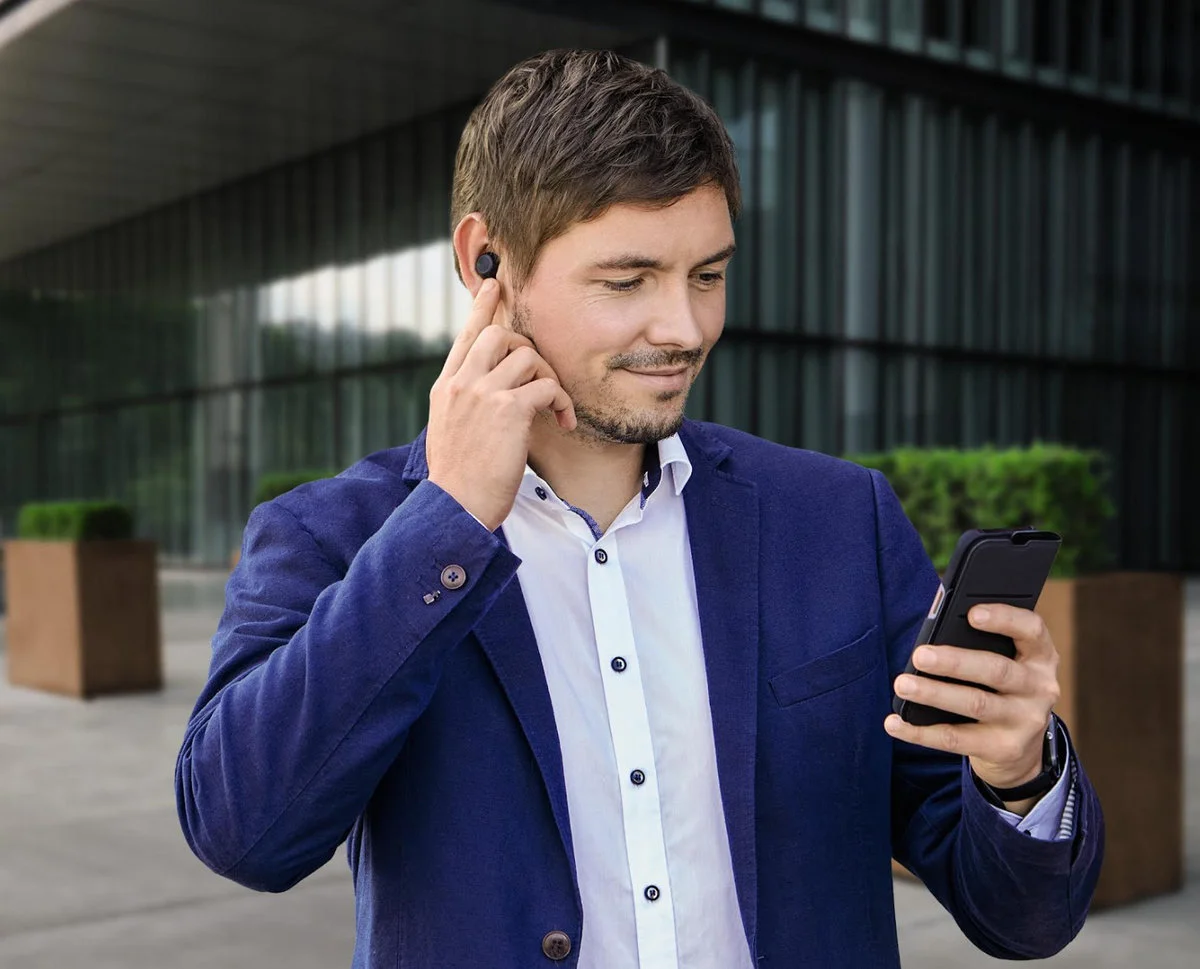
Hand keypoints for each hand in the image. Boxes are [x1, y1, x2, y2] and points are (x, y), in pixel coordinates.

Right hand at [426, 279, 575, 530]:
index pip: (466, 336)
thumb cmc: (458, 479)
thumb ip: (465, 404)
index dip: (482, 308)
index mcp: (446, 388)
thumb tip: (488, 392)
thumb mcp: (449, 431)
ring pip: (528, 356)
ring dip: (550, 377)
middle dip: (529, 349)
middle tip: (542, 377)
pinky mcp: (508, 409)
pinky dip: (562, 400)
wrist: (454, 507)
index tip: (494, 286)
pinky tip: (564, 420)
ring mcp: (483, 393)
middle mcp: (462, 384)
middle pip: (501, 335)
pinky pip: (547, 386)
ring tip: (554, 407)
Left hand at [885, 604, 1059, 798]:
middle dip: (955, 662)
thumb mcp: (1006, 661)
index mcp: (1040, 656)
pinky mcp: (1004, 749)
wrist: (1020, 747)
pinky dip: (921, 732)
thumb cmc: (1000, 687)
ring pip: (976, 704)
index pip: (1032, 629)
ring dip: (934, 694)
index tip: (972, 613)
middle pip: (996, 670)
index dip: (1004, 619)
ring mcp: (1025, 721)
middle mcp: (1039, 688)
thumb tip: (934, 639)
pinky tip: (895, 722)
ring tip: (902, 685)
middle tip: (919, 655)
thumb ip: (981, 644)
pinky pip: (956, 739)